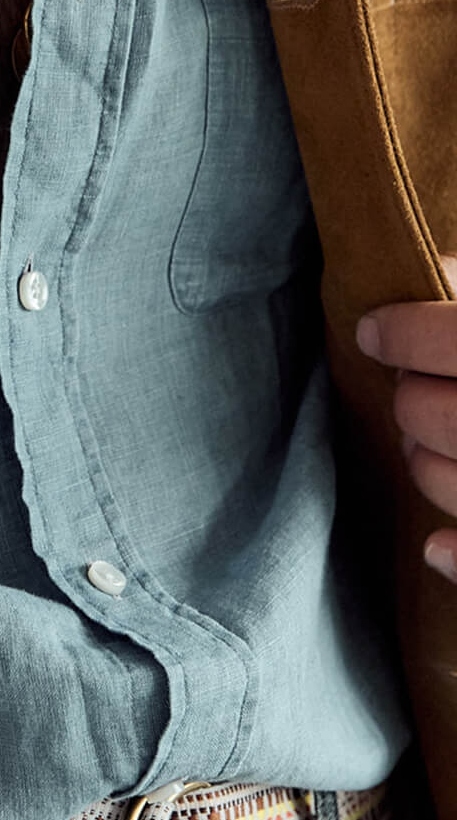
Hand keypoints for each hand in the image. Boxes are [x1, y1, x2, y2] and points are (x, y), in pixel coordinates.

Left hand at [358, 253, 456, 584]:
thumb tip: (436, 267)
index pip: (452, 336)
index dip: (404, 334)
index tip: (370, 331)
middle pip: (429, 412)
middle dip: (410, 399)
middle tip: (410, 388)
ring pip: (440, 478)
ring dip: (424, 461)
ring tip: (428, 443)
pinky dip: (455, 551)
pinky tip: (436, 546)